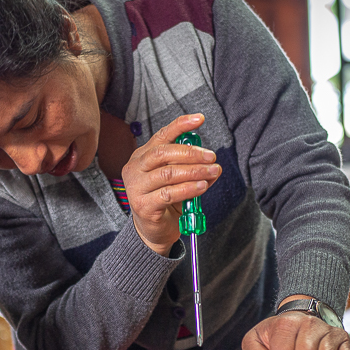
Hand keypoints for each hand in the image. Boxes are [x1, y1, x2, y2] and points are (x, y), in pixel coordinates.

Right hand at [122, 114, 220, 255]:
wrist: (154, 231)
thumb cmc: (166, 202)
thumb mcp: (180, 181)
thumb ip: (194, 170)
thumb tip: (214, 165)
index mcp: (142, 157)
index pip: (161, 135)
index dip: (180, 125)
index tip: (199, 119)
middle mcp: (135, 168)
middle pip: (163, 153)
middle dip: (191, 153)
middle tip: (211, 157)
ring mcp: (136, 187)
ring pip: (167, 173)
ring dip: (194, 171)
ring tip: (211, 172)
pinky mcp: (143, 205)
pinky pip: (168, 193)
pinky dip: (188, 189)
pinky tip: (202, 187)